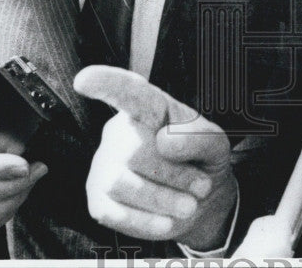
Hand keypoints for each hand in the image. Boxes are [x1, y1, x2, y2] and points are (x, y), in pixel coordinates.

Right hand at [74, 65, 236, 250]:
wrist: (199, 202)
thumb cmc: (202, 161)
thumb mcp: (216, 146)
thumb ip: (199, 137)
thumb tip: (164, 141)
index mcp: (150, 109)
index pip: (129, 92)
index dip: (107, 84)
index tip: (85, 79)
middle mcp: (120, 131)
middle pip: (134, 151)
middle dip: (174, 175)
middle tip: (201, 186)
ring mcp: (104, 165)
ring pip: (121, 184)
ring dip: (163, 199)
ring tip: (189, 204)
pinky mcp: (99, 200)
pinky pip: (115, 213)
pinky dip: (148, 222)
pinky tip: (168, 220)